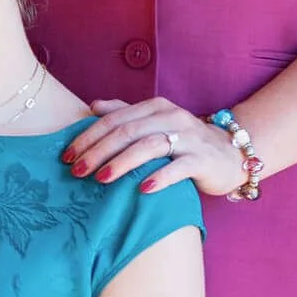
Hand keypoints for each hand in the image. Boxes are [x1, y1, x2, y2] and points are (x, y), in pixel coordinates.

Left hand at [62, 99, 248, 199]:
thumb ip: (125, 114)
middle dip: (98, 151)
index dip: (88, 136)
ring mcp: (188, 138)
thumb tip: (93, 107)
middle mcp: (171, 117)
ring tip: (101, 179)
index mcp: (155, 107)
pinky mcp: (203, 159)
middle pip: (128, 131)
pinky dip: (159, 176)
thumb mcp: (155, 124)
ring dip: (122, 162)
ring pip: (149, 145)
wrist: (230, 155)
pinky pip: (178, 167)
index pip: (114, 119)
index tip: (67, 155)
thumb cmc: (184, 142)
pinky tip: (142, 189)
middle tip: (76, 170)